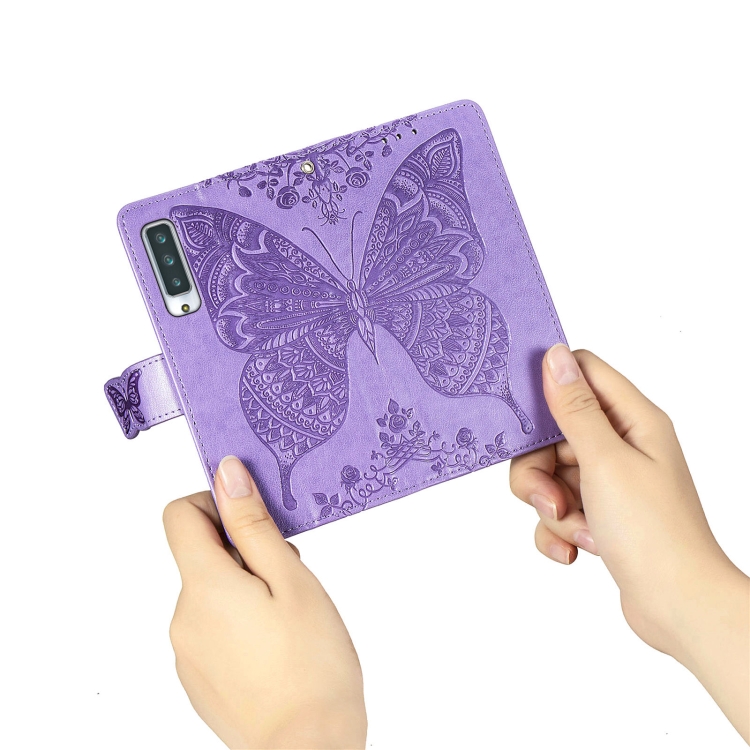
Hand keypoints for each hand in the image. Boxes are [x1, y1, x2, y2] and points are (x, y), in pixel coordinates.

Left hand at [163, 456, 366, 748]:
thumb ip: (252, 525)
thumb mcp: (291, 578)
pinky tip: (276, 648)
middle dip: (244, 552)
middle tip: (289, 577)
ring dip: (244, 589)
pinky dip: (240, 623)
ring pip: (210, 593)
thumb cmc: (312, 664)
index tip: (254, 520)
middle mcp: (183, 617)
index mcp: (203, 586)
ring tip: (288, 619)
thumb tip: (226, 473)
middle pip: (201, 555)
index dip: (216, 505)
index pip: (179, 515)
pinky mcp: (198, 679)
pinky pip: (212, 630)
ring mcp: (187, 652)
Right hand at [510, 345, 748, 741]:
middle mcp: (621, 445)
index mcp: (633, 420)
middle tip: (552, 500)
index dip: (548, 385)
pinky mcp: (599, 514)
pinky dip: (559, 531)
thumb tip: (555, 356)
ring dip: (552, 508)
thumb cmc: (653, 532)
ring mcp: (609, 482)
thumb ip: (574, 408)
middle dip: (539, 470)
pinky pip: (557, 509)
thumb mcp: (605, 461)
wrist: (677, 607)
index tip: (519, 413)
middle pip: (553, 433)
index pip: (583, 374)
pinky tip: (578, 550)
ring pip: (549, 475)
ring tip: (576, 530)